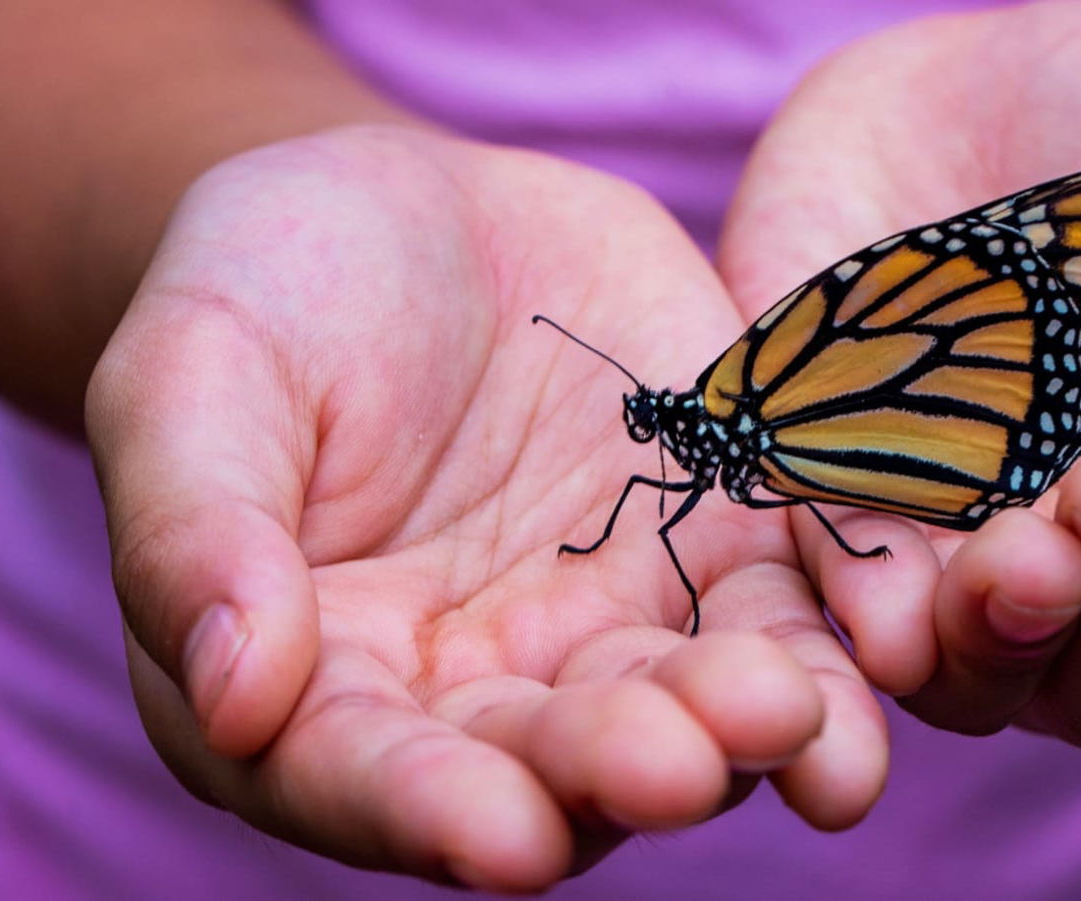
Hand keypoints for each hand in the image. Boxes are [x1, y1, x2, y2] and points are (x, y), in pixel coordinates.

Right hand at [87, 125, 884, 889]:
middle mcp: (481, 692)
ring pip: (687, 708)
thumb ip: (199, 532)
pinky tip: (886, 649)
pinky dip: (837, 638)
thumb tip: (233, 695)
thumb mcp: (194, 377)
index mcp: (324, 686)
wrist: (413, 216)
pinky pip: (786, 609)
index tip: (501, 836)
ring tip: (795, 717)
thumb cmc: (266, 294)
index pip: (368, 778)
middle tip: (680, 761)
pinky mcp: (719, 548)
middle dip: (617, 771)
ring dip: (747, 732)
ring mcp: (613, 626)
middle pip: (552, 767)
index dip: (430, 812)